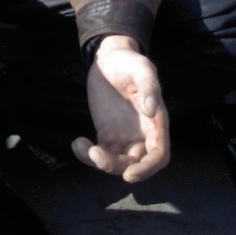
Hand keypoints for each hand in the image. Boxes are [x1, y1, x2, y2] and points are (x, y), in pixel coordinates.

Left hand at [72, 35, 169, 183]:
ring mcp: (124, 137)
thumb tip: (151, 109)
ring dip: (100, 162)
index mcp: (156, 122)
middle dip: (117, 166)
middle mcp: (143, 134)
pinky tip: (77, 143)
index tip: (128, 175)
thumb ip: (148, 87)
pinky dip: (88, 155)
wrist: (109, 59)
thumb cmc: (129, 62)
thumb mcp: (141, 68)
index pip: (158, 155)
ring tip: (81, 146)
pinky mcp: (107, 135)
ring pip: (117, 162)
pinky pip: (101, 153)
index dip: (147, 169)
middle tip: (96, 154)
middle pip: (136, 163)